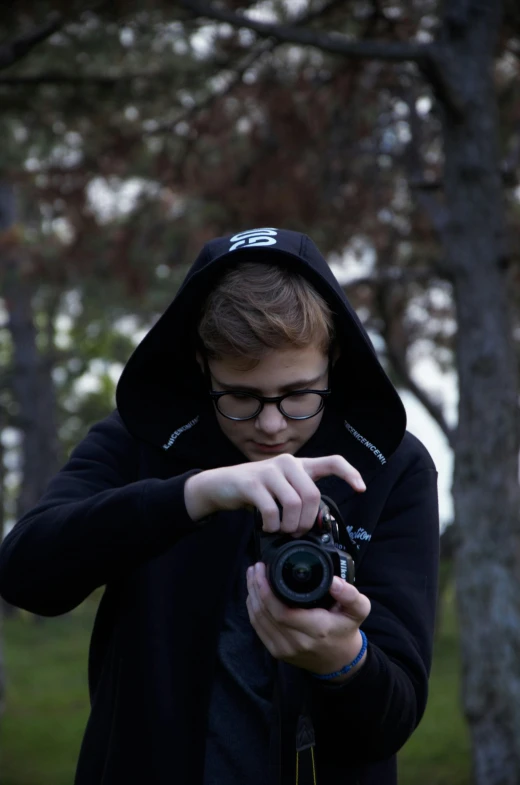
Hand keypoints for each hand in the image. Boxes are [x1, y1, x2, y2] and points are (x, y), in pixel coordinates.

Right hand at [184, 453, 364, 535]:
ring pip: (294, 504)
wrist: (221, 485)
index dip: (349, 474)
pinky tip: (267, 527)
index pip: (332, 461)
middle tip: (297, 532)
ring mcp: (269, 470)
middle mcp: (287, 463)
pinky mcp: (252, 483)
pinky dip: (272, 526)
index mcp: (298, 465)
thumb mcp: (281, 490)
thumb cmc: (256, 491)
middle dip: (307, 521)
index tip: (360, 488)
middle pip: (312, 495)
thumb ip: (299, 499)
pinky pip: (272, 510)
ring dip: (289, 526)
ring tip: (281, 530)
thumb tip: (317, 523)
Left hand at [246, 563, 370, 680]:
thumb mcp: (358, 611)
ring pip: (258, 620)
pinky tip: (253, 594)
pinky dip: (253, 610)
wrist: (340, 661)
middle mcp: (297, 642)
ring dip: (252, 596)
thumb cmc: (346, 631)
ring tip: (252, 576)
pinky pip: (258, 629)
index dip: (266, 590)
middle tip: (255, 568)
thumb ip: (350, 595)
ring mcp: (284, 649)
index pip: (281, 612)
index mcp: (316, 630)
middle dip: (256, 588)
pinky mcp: (277, 652)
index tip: (263, 569)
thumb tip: (334, 581)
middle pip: (265, 614)